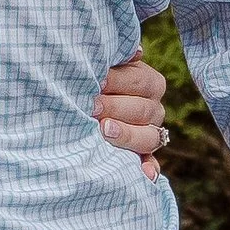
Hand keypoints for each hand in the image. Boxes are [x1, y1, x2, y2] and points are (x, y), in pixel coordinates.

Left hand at [93, 48, 169, 175]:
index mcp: (149, 83)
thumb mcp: (103, 64)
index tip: (96, 82)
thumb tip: (137, 52)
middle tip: (92, 107)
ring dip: (128, 135)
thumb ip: (118, 57)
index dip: (119, 82)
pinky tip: (147, 176)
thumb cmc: (88, 78)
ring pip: (149, 137)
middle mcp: (153, 109)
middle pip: (144, 110)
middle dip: (116, 107)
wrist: (75, 102)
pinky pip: (150, 164)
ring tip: (105, 130)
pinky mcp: (140, 155)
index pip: (142, 81)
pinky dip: (148, 170)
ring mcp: (149, 133)